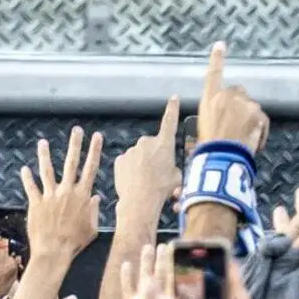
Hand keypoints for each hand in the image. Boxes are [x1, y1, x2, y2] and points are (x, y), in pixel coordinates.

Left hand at [21, 126, 103, 267]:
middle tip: (77, 130)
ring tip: (43, 142)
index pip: (91, 168)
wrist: (53, 251)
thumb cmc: (75, 243)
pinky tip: (24, 169)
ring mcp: (49, 196)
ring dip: (45, 155)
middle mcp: (66, 192)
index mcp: (82, 196)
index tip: (97, 137)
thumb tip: (96, 198)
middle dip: (75, 145)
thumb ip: (94, 211)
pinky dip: (27, 178)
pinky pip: (31, 188)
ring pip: (47, 171)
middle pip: (71, 163)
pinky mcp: (35, 203)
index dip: (95, 151)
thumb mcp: (92, 228)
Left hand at [115, 97, 182, 217]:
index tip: (173, 98)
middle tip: (157, 173)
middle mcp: (147, 142)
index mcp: (164, 144)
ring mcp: (132, 150)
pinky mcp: (120, 159)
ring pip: (139, 155)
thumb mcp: (178, 178)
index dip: (172, 108)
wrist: (140, 200)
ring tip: (146, 181)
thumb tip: (172, 169)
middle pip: (153, 145)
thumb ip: (174, 167)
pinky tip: (135, 181)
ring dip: (142, 164)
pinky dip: (131, 169)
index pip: (170, 121)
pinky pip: (128, 162)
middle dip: (155, 155)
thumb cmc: (162, 190)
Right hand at [197, 42, 269, 153]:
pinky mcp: (257, 112)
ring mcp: (243, 103)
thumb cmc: (210, 145)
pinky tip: (255, 143)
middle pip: (239, 92)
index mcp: (209, 98)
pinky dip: (261, 130)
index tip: (220, 44)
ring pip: (253, 107)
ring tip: (243, 138)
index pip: (213, 74)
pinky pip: (263, 120)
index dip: (217, 58)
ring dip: (251, 119)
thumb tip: (229, 112)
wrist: (220, 155)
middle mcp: (226, 96)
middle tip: (237, 125)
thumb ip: (218, 111)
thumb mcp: (206, 124)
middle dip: (241, 105)